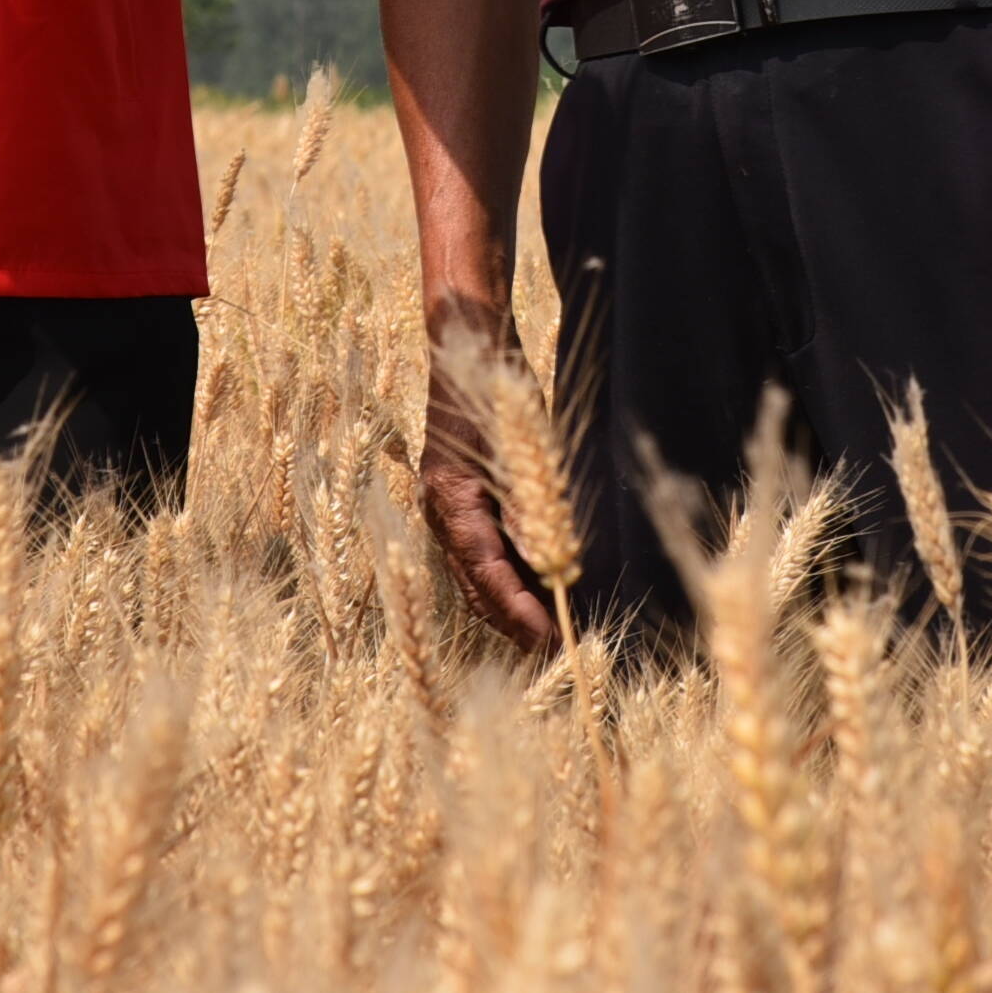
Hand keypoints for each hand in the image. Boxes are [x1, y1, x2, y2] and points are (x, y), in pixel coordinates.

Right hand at [416, 309, 562, 652]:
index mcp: (451, 499)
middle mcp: (439, 508)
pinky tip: (529, 588)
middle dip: (510, 619)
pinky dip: (501, 576)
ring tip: (543, 629)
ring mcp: (443, 504)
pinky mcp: (456, 497)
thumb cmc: (499, 392)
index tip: (549, 636)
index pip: (487, 572)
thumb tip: (547, 566)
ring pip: (472, 572)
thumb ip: (530, 510)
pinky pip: (475, 551)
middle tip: (552, 646)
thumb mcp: (522, 451)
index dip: (518, 610)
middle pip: (473, 583)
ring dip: (505, 603)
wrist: (468, 346)